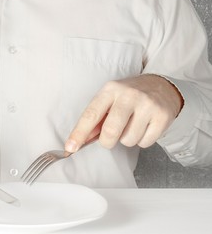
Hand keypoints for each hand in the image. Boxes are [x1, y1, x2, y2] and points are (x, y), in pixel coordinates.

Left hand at [65, 74, 183, 151]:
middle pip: (110, 132)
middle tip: (110, 137)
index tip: (70, 147)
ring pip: (128, 140)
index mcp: (110, 90)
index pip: (91, 115)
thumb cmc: (129, 96)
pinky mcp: (162, 116)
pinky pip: (145, 142)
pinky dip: (142, 140)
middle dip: (107, 142)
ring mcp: (147, 105)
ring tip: (132, 126)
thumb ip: (94, 119)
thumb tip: (77, 141)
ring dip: (127, 139)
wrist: (161, 86)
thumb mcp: (109, 99)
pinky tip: (144, 127)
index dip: (79, 133)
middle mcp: (129, 95)